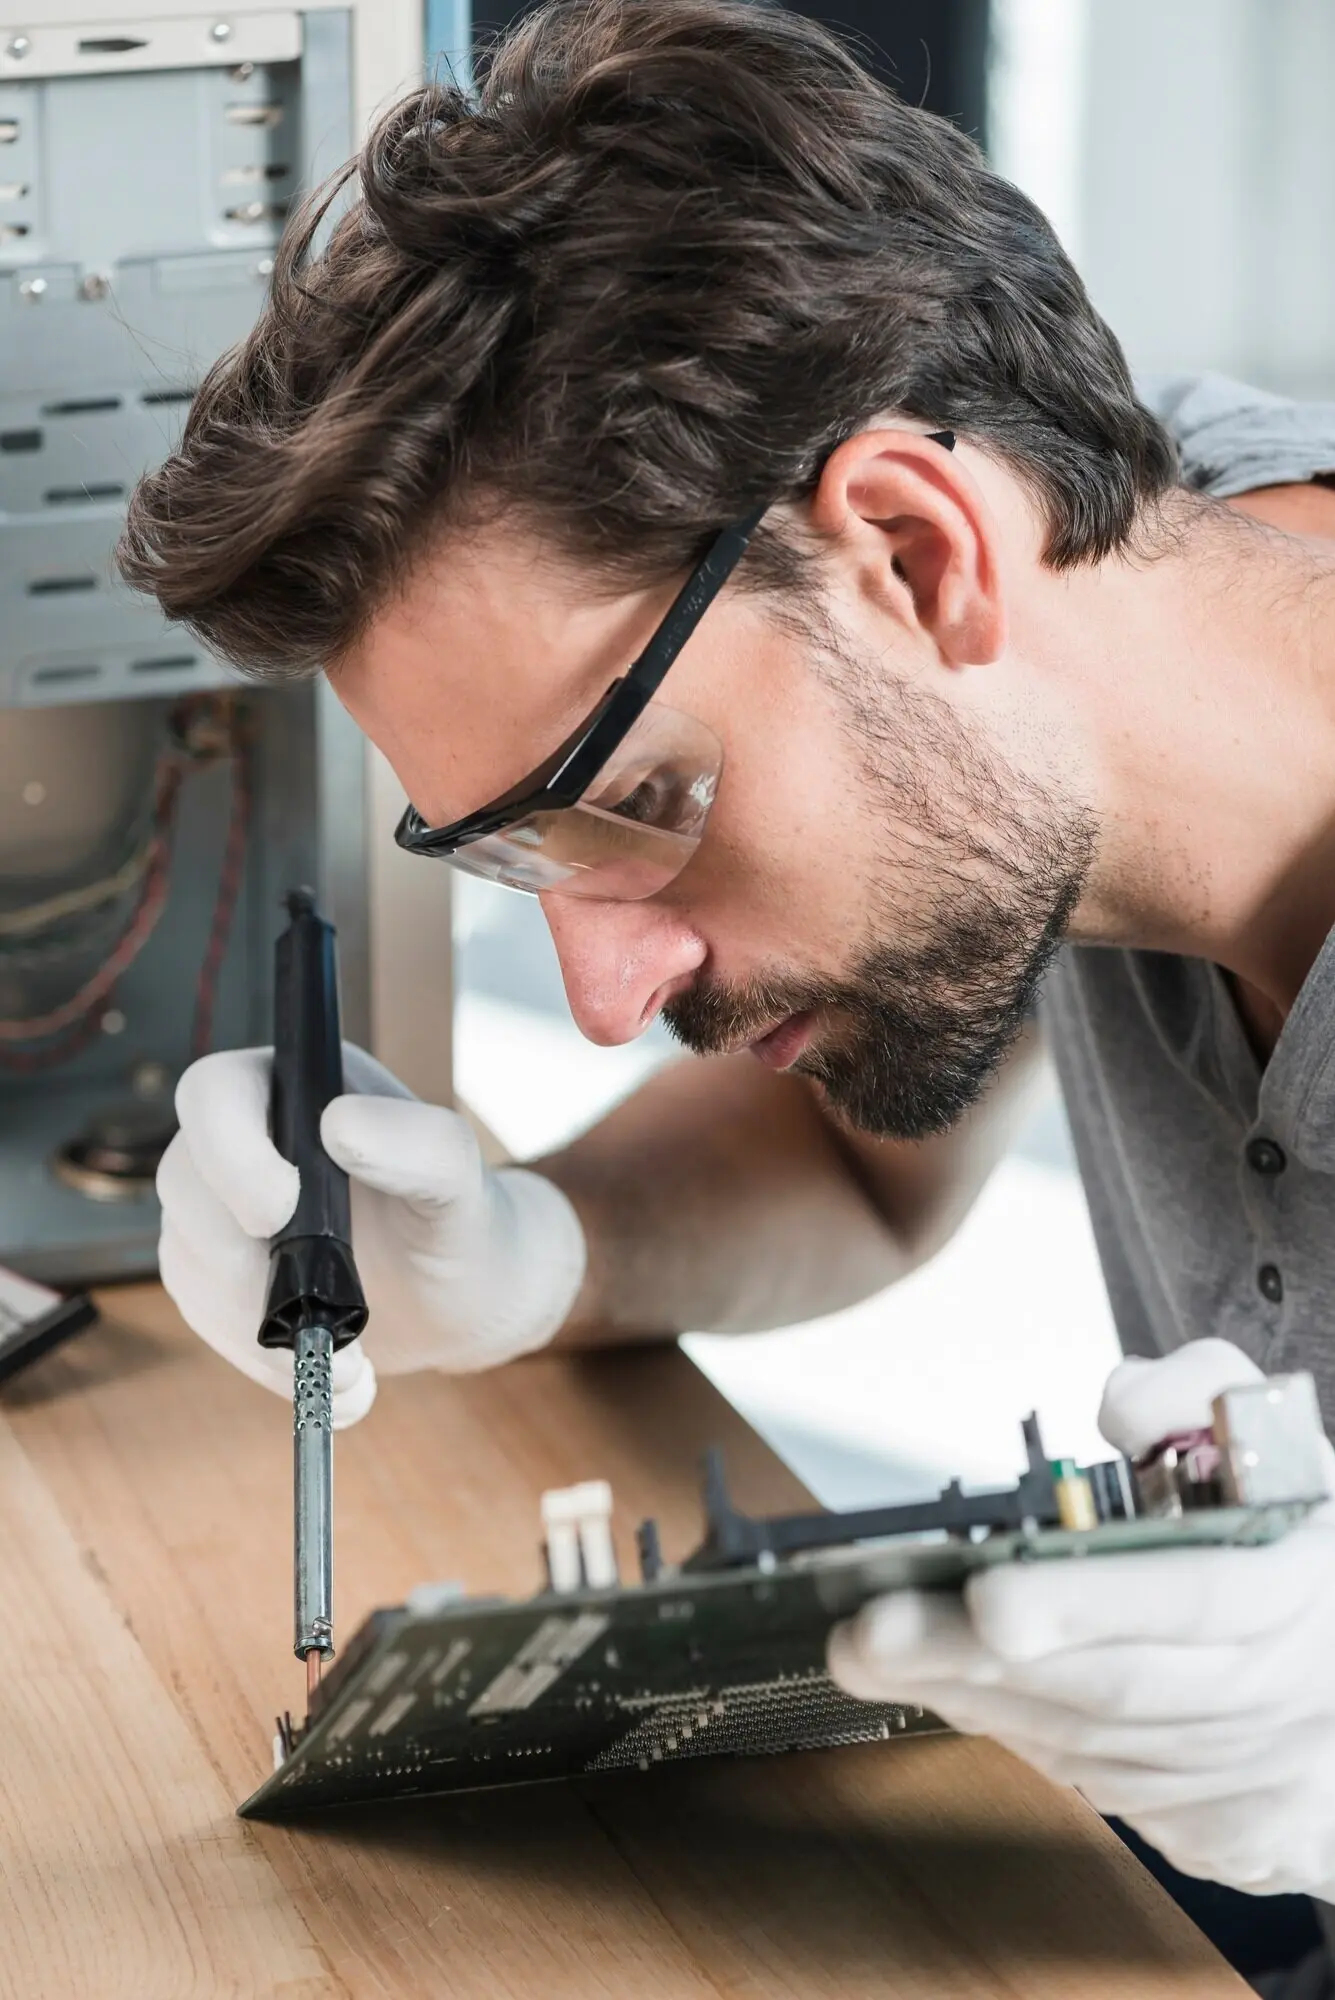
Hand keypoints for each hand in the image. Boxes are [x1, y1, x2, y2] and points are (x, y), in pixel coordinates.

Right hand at [157, 1045, 585, 1426]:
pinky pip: (207, 1316)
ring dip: (260, 1331)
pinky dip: (267, 1362)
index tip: (277, 1214)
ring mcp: (222, 1207)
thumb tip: (339, 1124)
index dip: (228, 1151)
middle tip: (314, 1322)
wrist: (460, 1295)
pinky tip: (336, 1382)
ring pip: (190, 1260)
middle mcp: (247, 1137)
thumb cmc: (462, 1220)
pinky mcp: (218, 1274)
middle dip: (240, 1265)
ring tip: (351, 1370)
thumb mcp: (460, 1182)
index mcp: (298, 1086)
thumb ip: (420, 1145)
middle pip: (185, 1182)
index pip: (215, 1092)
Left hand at [828, 1339, 1334, 1897]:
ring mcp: (1249, 1771)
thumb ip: (1192, 1393)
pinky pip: (1094, 1782)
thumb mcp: (1264, 1433)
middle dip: (978, 1661)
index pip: (1197, 1598)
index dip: (1090, 1602)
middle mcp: (1279, 1688)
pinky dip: (1011, 1733)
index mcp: (1299, 1578)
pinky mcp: (1219, 1828)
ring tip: (872, 1651)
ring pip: (1090, 1744)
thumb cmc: (1291, 1533)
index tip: (989, 1596)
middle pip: (1114, 1686)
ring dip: (973, 1698)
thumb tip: (1121, 1407)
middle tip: (870, 1631)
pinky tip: (945, 1688)